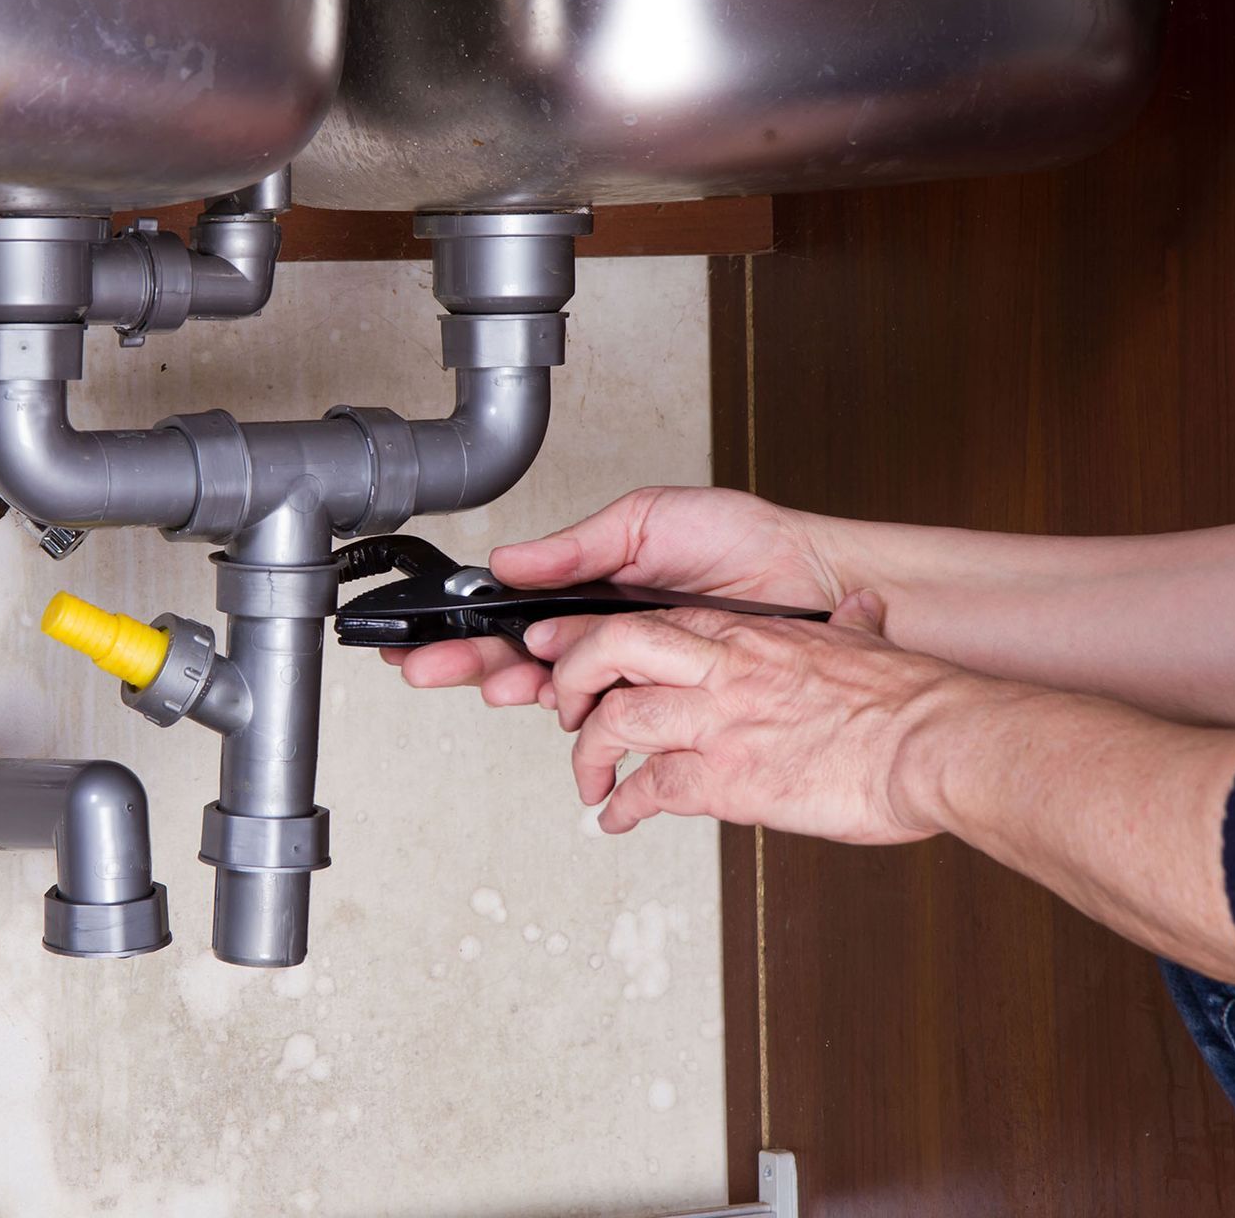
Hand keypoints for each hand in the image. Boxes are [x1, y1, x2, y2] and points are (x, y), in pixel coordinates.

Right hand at [383, 487, 843, 705]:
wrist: (812, 580)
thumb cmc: (742, 541)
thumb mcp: (646, 521)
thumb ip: (574, 548)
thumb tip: (509, 560)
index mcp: (590, 587)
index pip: (512, 611)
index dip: (466, 626)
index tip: (422, 637)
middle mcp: (604, 632)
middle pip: (516, 656)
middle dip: (467, 662)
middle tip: (425, 668)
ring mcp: (632, 669)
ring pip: (553, 690)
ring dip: (513, 686)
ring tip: (489, 682)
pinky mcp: (665, 700)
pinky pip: (609, 715)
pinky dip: (577, 715)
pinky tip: (557, 708)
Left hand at [526, 589, 969, 842]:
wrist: (939, 745)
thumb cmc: (911, 702)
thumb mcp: (865, 643)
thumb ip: (848, 625)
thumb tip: (860, 607)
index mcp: (748, 636)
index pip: (647, 621)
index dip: (597, 639)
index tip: (574, 656)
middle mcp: (723, 671)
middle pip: (607, 651)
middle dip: (569, 679)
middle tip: (563, 710)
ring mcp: (722, 724)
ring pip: (615, 721)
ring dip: (587, 753)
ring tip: (588, 777)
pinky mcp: (730, 780)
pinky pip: (649, 790)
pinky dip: (621, 806)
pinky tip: (615, 818)